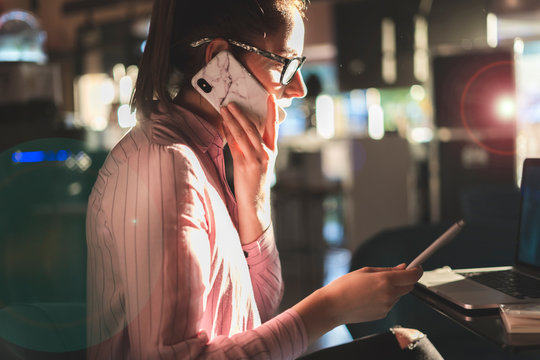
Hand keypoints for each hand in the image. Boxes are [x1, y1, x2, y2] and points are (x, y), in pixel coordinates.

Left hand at [220, 95, 278, 243]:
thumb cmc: (253, 184)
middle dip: (243, 113)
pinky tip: (224, 124)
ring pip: (245, 133)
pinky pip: (237, 144)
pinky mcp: (246, 164)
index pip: (272, 127)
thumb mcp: (255, 164)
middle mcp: (266, 153)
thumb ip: (248, 148)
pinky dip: (230, 132)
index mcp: (270, 151)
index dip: (272, 111)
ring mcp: (257, 158)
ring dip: (234, 119)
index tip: (271, 97)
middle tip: (233, 101)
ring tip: (225, 108)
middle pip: (255, 127)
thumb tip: (235, 131)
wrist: (255, 204)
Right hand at [323, 264, 422, 324]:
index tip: (416, 267)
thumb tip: (403, 268)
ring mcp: (386, 307)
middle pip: (408, 287)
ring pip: (398, 295)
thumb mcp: (365, 271)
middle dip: (405, 280)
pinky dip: (385, 298)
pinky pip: (389, 303)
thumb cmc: (344, 286)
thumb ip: (387, 270)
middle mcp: (389, 295)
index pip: (412, 276)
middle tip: (392, 275)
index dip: (416, 270)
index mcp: (385, 280)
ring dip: (392, 290)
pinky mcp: (382, 315)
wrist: (333, 306)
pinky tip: (369, 297)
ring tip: (371, 288)